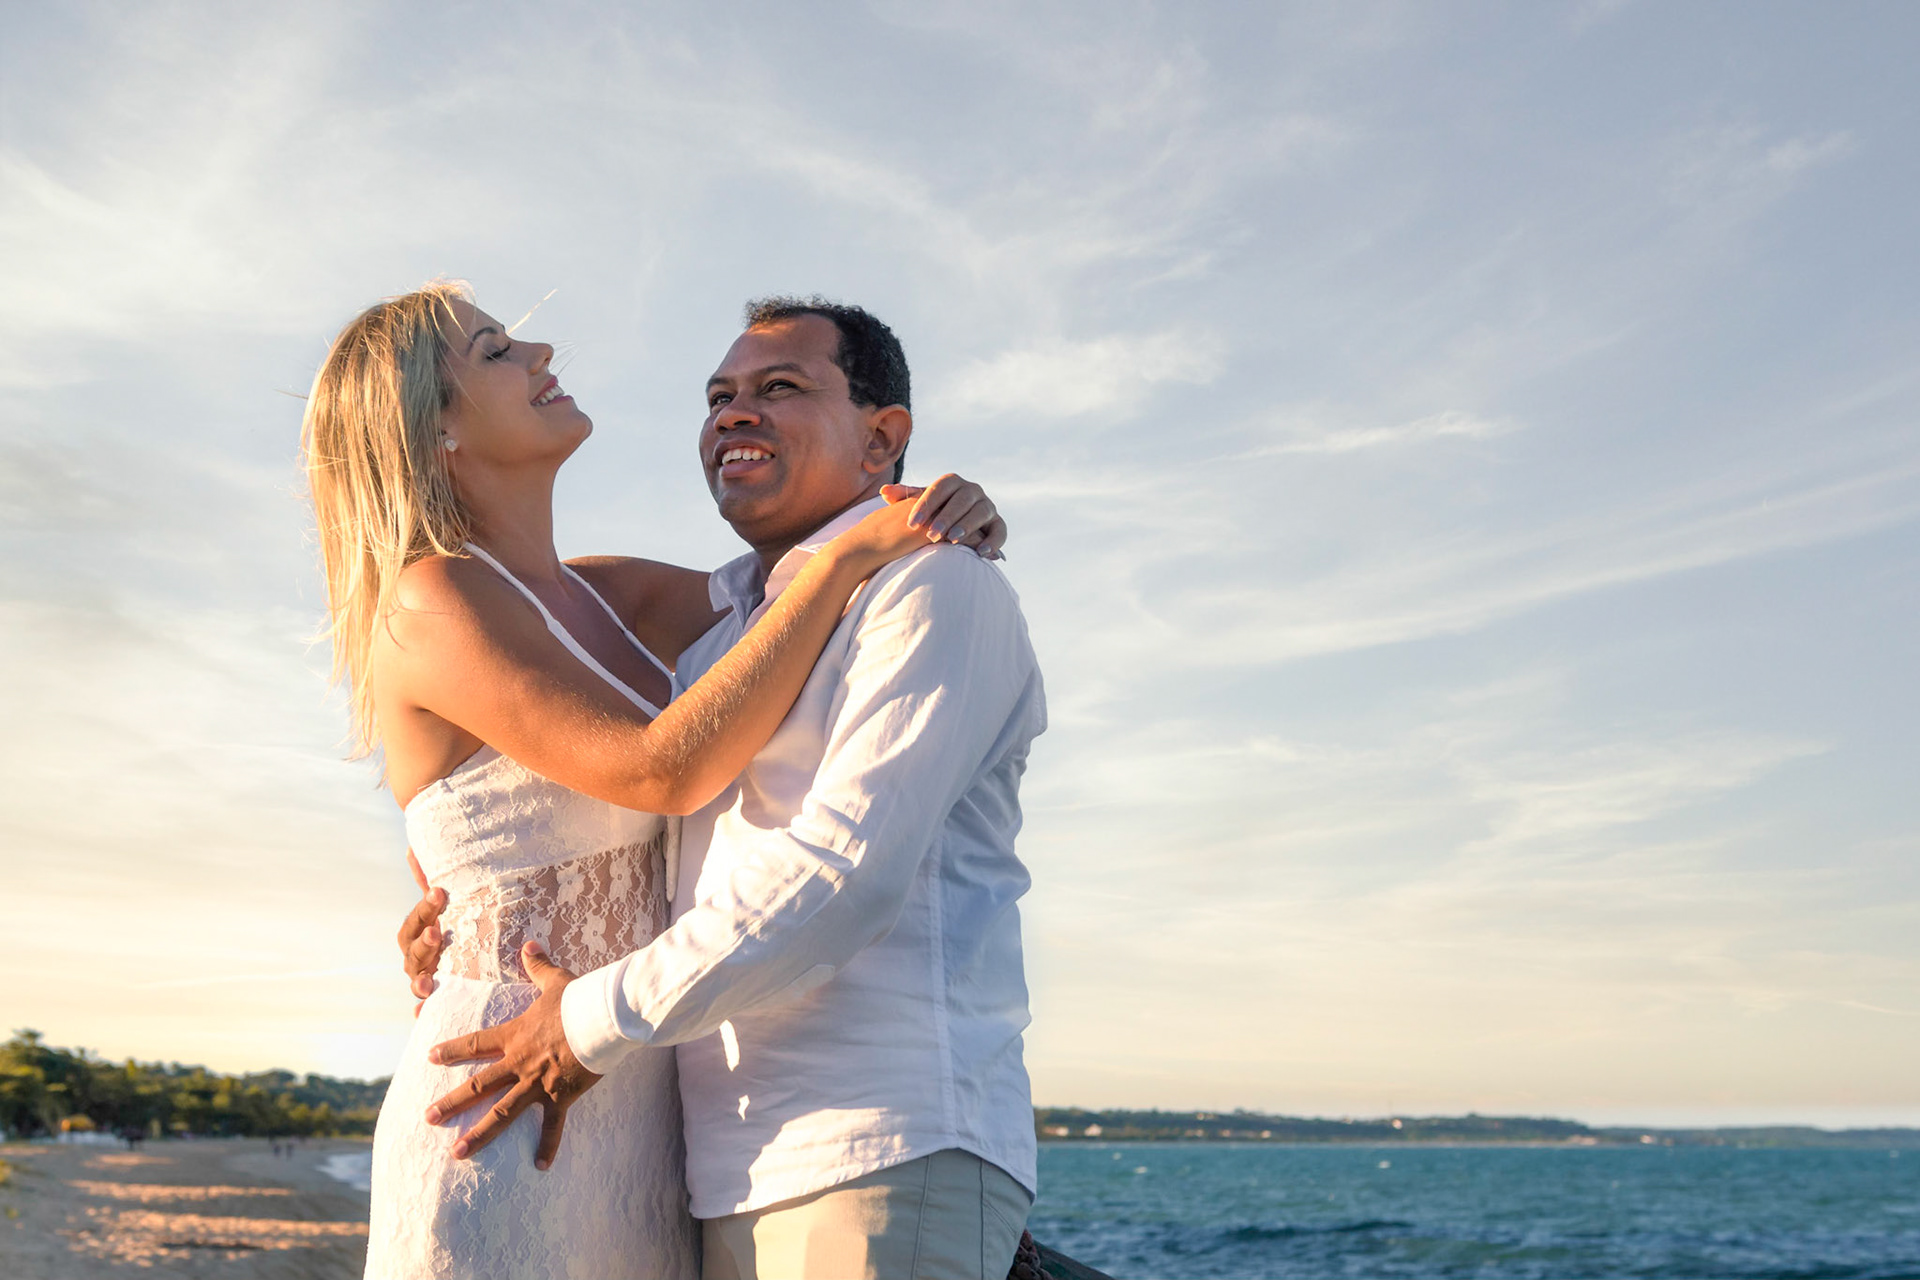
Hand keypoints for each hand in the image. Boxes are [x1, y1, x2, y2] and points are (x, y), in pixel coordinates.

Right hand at [399, 849, 448, 1016]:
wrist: (481, 954)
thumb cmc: (461, 923)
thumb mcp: (451, 903)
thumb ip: (430, 879)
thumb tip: (413, 847)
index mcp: (420, 932)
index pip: (415, 921)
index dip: (424, 908)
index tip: (440, 892)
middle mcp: (419, 957)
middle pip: (413, 952)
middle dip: (424, 942)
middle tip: (438, 931)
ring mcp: (426, 978)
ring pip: (417, 980)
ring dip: (420, 979)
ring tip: (429, 980)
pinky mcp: (438, 997)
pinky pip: (426, 1008)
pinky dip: (423, 1011)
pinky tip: (424, 1012)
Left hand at [425, 941, 600, 1169]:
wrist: (602, 1019)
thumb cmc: (579, 999)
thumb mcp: (555, 980)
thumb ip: (538, 965)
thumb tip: (529, 944)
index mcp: (515, 1036)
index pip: (475, 1044)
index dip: (452, 1050)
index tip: (429, 1057)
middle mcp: (519, 1063)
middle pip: (479, 1086)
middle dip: (451, 1103)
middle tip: (428, 1118)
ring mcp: (537, 1084)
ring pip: (502, 1113)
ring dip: (478, 1134)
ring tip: (457, 1153)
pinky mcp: (560, 1097)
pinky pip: (552, 1127)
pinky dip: (547, 1147)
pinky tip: (540, 1166)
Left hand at [886, 473, 1006, 559]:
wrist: (953, 525)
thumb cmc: (931, 514)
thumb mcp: (918, 505)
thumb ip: (903, 498)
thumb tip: (884, 492)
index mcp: (952, 482)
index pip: (941, 488)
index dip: (927, 504)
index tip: (912, 523)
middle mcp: (973, 490)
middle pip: (963, 498)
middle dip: (947, 516)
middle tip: (931, 535)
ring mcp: (988, 506)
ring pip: (982, 512)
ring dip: (968, 526)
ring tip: (953, 541)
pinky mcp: (998, 524)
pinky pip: (1000, 531)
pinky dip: (994, 541)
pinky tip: (981, 552)